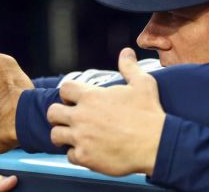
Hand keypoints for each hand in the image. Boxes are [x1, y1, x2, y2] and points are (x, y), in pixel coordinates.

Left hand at [47, 48, 165, 175]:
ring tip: (77, 136)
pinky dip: (77, 153)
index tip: (75, 99)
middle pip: (52, 113)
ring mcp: (81, 138)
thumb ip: (129, 67)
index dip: (68, 93)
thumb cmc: (149, 113)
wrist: (155, 144)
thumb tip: (126, 52)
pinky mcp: (85, 157)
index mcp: (92, 96)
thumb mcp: (143, 83)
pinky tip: (89, 151)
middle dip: (60, 114)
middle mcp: (81, 116)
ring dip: (65, 135)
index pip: (64, 89)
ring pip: (56, 135)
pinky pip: (69, 156)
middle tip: (72, 118)